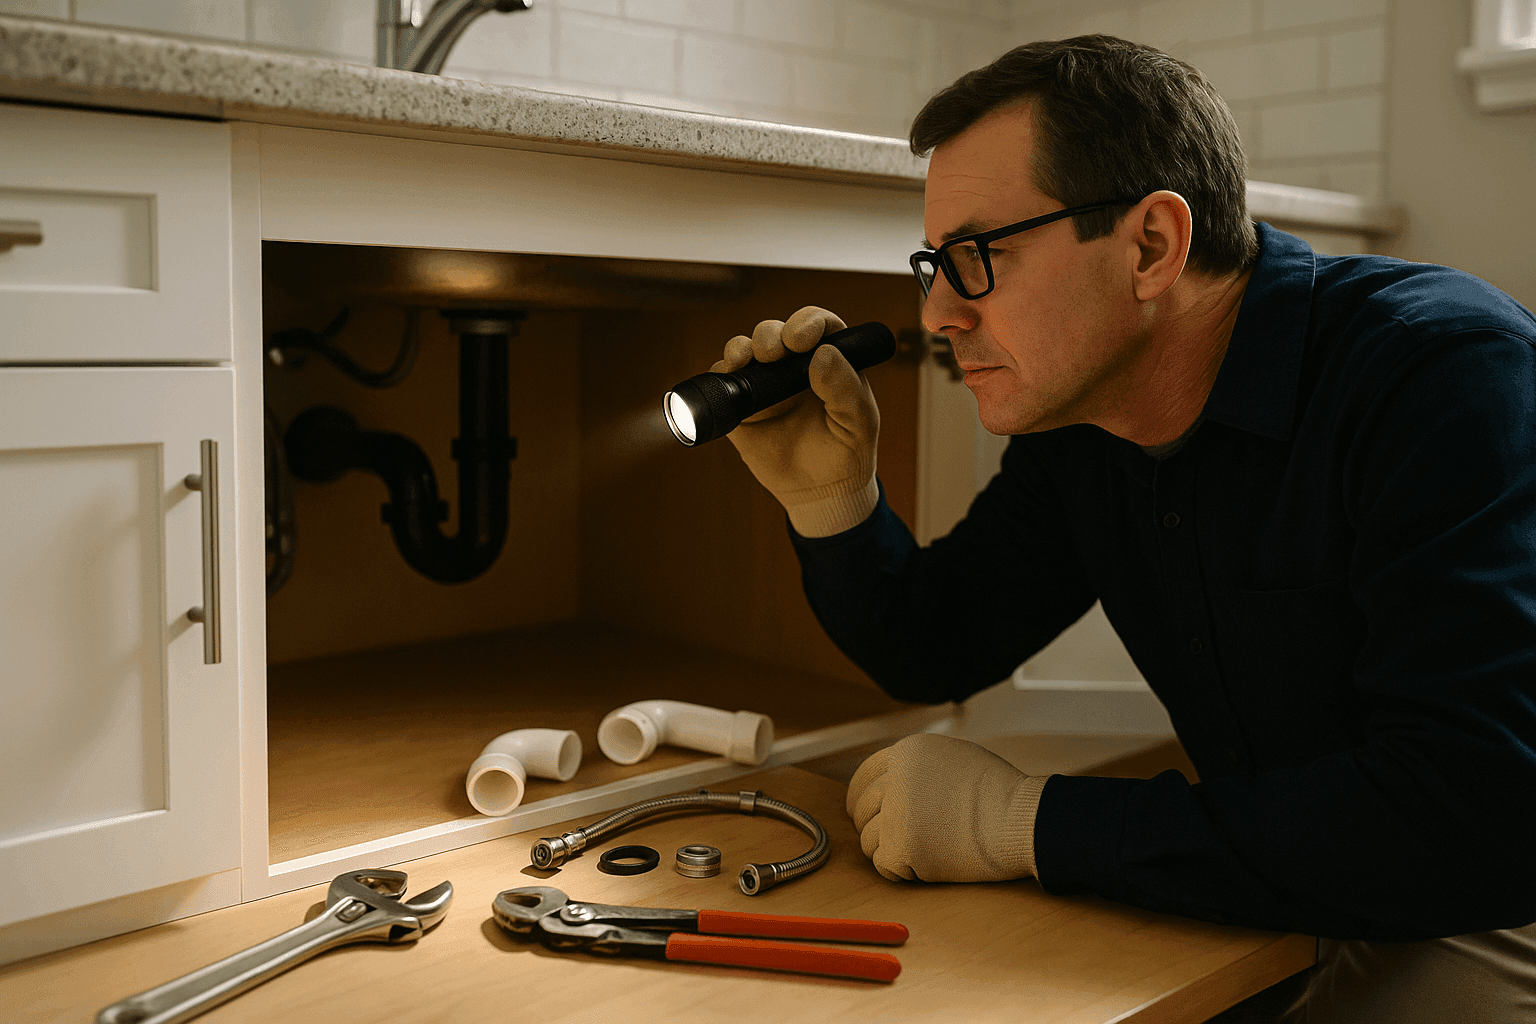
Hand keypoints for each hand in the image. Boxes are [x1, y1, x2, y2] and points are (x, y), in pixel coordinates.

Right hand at [718, 306, 879, 536]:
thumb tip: (822, 354)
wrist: (821, 492)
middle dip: (769, 334)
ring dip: (741, 347)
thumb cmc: (847, 452)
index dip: (807, 322)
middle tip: (772, 353)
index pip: (817, 326)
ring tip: (744, 360)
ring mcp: (765, 385)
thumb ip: (845, 388)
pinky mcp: (742, 408)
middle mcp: (793, 366)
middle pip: (775, 331)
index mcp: (828, 361)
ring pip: (745, 350)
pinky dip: (719, 374)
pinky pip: (723, 382)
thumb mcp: (858, 421)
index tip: (800, 338)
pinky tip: (725, 376)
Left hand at [846, 733, 1046, 882]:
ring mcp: (895, 813)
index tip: (861, 812)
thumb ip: (920, 765)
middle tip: (889, 840)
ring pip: (869, 839)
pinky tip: (925, 866)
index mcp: (906, 753)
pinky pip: (884, 865)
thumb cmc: (999, 793)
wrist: (1020, 820)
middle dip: (870, 826)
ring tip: (919, 854)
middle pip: (861, 809)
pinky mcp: (901, 847)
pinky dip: (900, 871)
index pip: (864, 776)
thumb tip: (895, 780)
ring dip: (888, 850)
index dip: (860, 798)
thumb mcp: (954, 757)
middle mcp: (894, 779)